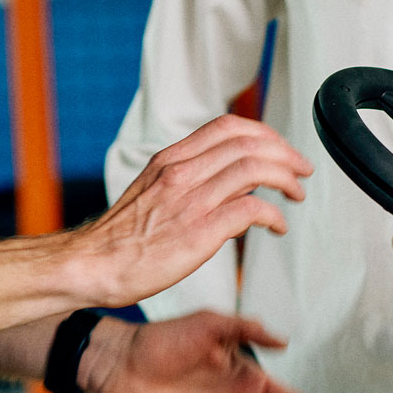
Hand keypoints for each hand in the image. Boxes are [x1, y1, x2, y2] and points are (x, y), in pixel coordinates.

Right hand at [75, 117, 310, 308]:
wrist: (91, 265)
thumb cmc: (120, 238)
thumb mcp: (150, 190)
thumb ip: (187, 179)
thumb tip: (229, 178)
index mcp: (170, 160)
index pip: (227, 126)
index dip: (262, 133)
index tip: (280, 148)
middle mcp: (181, 172)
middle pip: (248, 143)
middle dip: (285, 153)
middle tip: (301, 170)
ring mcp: (191, 200)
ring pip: (255, 169)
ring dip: (286, 179)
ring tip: (296, 194)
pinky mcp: (200, 232)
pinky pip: (251, 209)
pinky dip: (274, 214)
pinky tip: (278, 226)